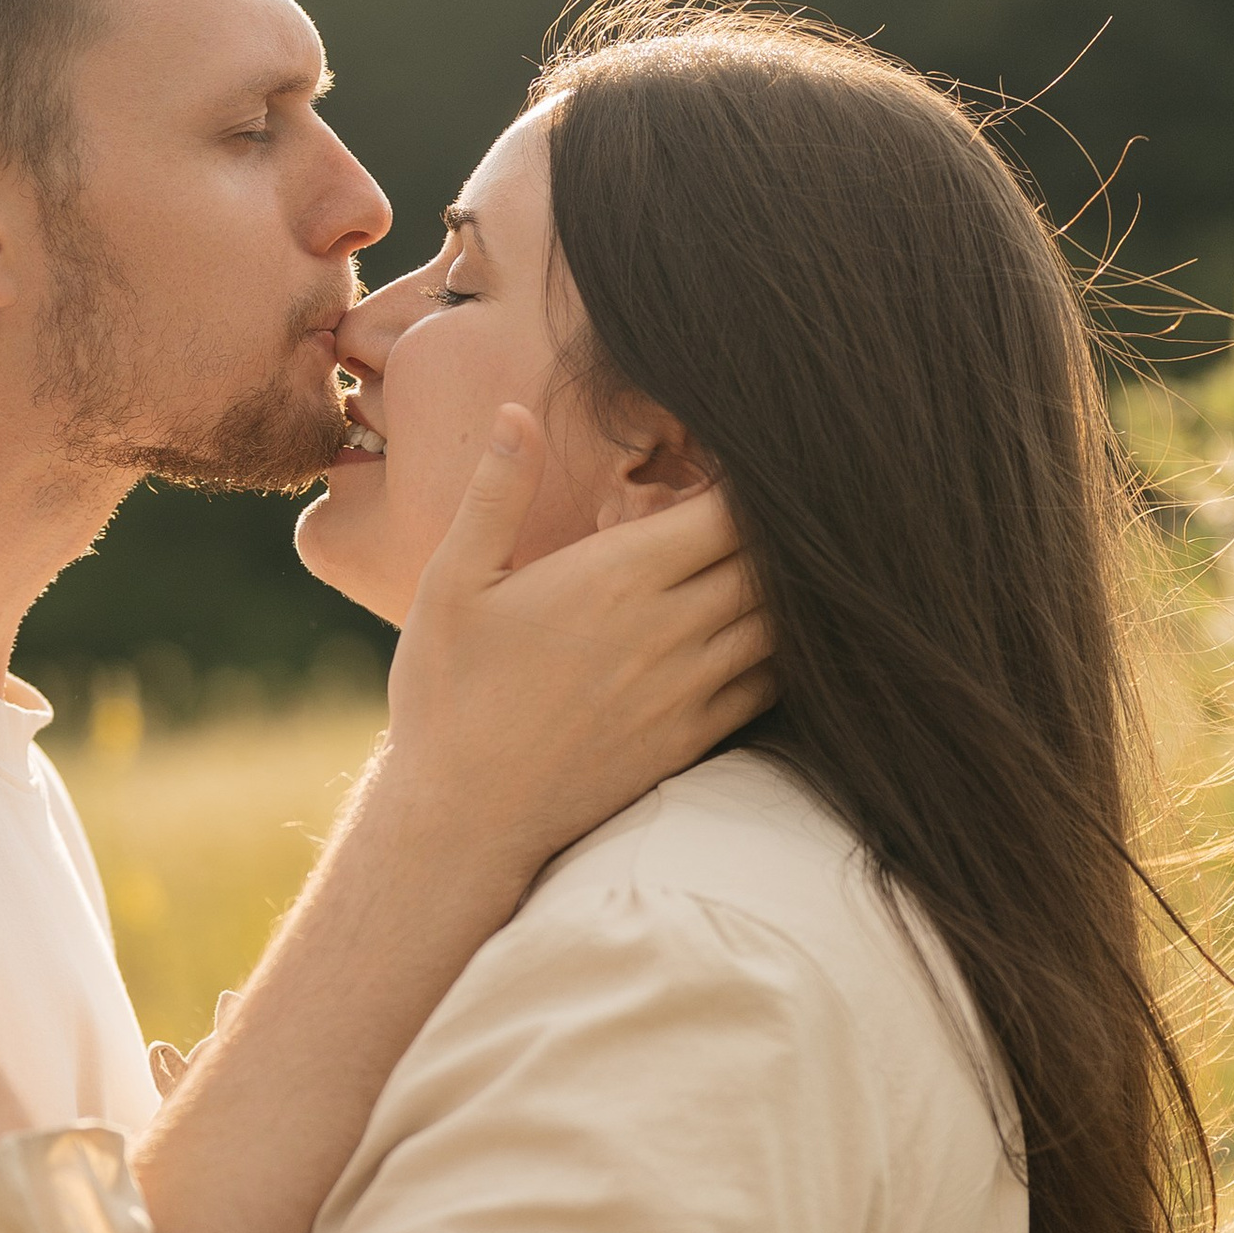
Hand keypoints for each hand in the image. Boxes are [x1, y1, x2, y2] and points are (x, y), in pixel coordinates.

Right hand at [379, 410, 771, 895]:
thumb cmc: (448, 694)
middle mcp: (668, 630)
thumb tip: (515, 413)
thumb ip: (495, 493)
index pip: (729, 511)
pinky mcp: (691, 740)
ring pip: (778, 624)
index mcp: (617, 577)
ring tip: (774, 569)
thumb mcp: (453, 583)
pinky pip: (767, 687)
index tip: (733, 471)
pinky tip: (763, 638)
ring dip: (784, 592)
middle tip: (770, 512)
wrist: (462, 819)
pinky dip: (779, 655)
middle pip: (767, 563)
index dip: (747, 484)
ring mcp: (687, 690)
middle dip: (776, 532)